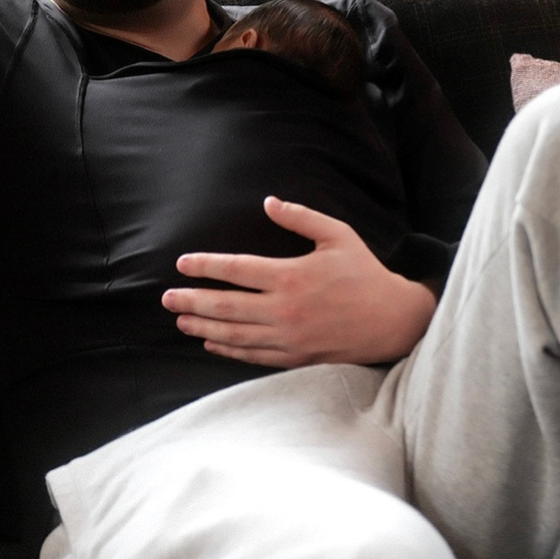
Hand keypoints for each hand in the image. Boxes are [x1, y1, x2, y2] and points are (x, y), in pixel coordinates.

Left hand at [163, 196, 436, 367]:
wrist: (393, 320)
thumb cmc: (364, 273)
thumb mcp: (338, 235)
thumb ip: (300, 217)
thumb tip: (268, 202)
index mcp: (291, 276)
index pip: (236, 270)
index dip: (205, 267)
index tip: (182, 264)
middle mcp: (285, 309)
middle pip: (225, 306)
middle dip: (191, 301)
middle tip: (166, 298)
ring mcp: (288, 337)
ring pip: (234, 334)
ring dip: (202, 328)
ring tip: (180, 321)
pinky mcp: (295, 357)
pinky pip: (252, 355)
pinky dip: (228, 349)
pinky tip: (210, 343)